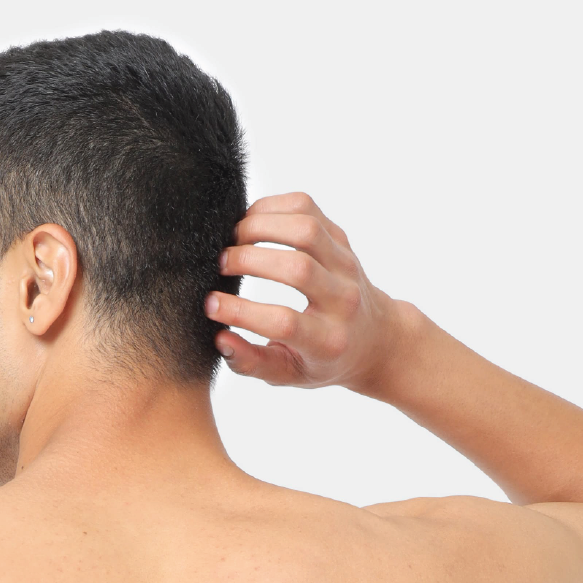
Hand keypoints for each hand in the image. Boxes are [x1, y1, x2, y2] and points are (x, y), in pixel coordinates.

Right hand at [207, 193, 407, 390]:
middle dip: (249, 260)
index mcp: (328, 340)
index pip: (283, 322)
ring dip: (261, 226)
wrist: (373, 338)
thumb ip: (252, 364)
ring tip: (233, 239)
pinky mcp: (341, 238)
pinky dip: (273, 207)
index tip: (210, 305)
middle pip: (297, 268)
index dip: (241, 311)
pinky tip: (251, 222)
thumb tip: (220, 340)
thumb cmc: (322, 360)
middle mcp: (343, 300)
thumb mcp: (288, 374)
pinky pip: (307, 209)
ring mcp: (346, 264)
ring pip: (305, 228)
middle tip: (220, 265)